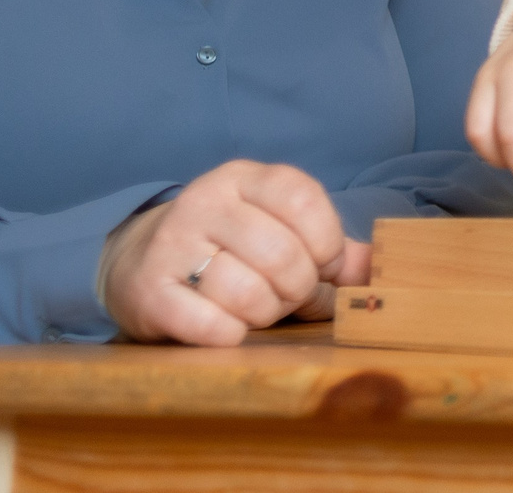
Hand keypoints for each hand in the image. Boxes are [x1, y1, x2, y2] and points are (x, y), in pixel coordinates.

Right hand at [99, 161, 367, 345]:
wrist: (137, 263)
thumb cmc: (228, 249)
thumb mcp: (276, 229)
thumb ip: (331, 247)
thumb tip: (376, 270)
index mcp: (243, 177)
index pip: (303, 199)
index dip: (328, 243)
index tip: (326, 265)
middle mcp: (204, 202)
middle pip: (282, 253)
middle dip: (298, 288)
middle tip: (288, 296)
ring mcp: (171, 244)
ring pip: (247, 292)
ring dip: (263, 314)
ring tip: (255, 310)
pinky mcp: (148, 292)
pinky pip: (210, 325)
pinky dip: (231, 335)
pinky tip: (227, 329)